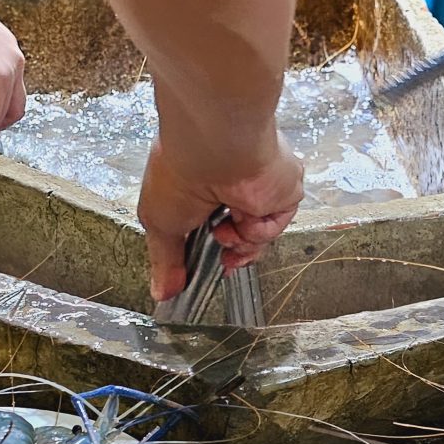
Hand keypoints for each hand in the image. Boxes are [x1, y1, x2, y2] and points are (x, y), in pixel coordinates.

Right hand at [139, 134, 303, 301]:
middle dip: (229, 254)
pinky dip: (258, 230)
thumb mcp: (160, 225)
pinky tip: (243, 217)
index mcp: (202, 183)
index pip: (210, 225)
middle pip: (239, 237)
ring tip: (226, 231)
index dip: (207, 252)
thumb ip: (166, 263)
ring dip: (240, 243)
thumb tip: (163, 293)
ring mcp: (260, 188)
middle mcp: (233, 184)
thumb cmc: (180, 173)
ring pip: (257, 237)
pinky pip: (275, 227)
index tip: (200, 270)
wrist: (215, 151)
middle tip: (222, 261)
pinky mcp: (283, 191)